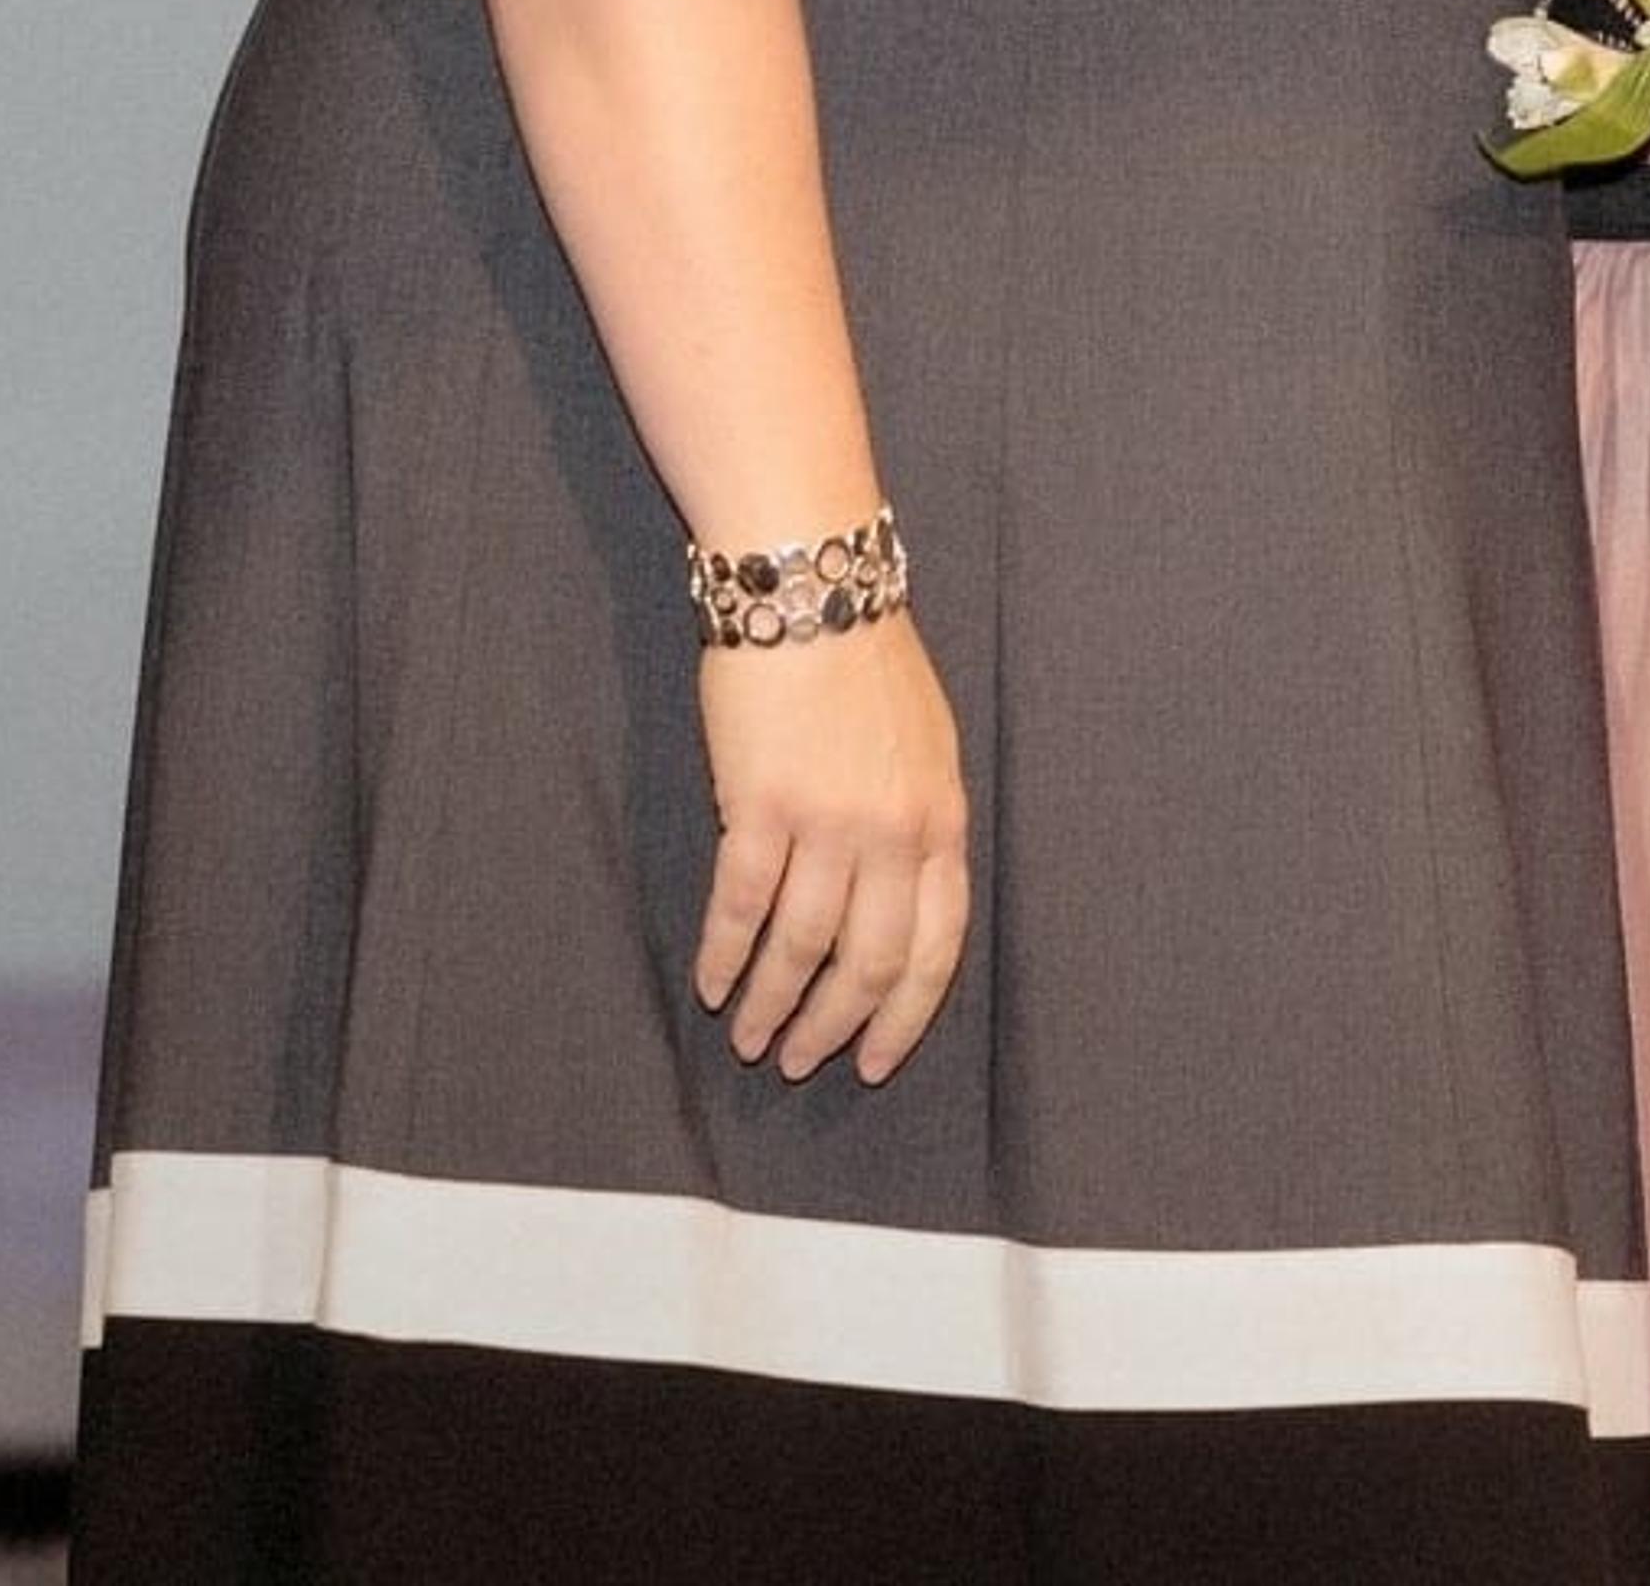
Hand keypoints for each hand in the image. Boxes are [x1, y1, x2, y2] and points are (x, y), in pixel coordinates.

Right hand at [692, 614, 970, 1084]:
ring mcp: (829, 821)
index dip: (904, 1016)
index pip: (936, 947)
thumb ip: (920, 822)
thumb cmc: (866, 659)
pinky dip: (723, 954)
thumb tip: (906, 897)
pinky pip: (743, 906)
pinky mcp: (762, 805)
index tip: (875, 1062)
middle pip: (869, 964)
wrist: (812, 587)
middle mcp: (894, 831)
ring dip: (771, 1004)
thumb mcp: (927, 744)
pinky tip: (708, 983)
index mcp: (941, 818)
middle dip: (834, 1028)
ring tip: (748, 1036)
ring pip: (802, 949)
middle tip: (800, 1061)